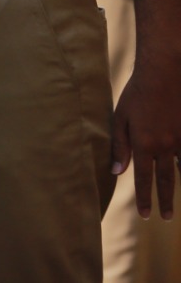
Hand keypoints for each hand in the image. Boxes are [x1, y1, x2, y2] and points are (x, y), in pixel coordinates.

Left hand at [112, 54, 180, 218]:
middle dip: (163, 200)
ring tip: (174, 201)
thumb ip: (119, 145)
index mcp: (143, 144)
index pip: (143, 178)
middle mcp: (164, 146)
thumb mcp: (121, 118)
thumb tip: (117, 171)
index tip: (146, 215)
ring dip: (177, 186)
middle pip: (164, 180)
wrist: (165, 74)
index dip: (144, 198)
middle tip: (165, 218)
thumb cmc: (137, 94)